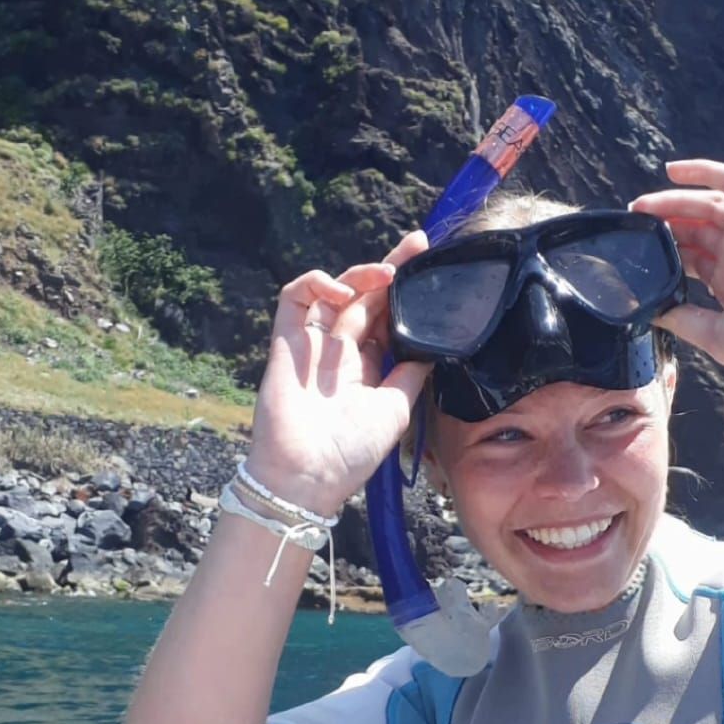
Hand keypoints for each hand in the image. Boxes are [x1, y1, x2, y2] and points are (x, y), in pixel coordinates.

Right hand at [244, 230, 431, 515]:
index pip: (385, 315)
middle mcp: (340, 349)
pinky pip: (294, 299)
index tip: (427, 263)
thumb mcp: (396, 407)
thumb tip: (437, 345)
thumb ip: (411, 373)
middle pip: (364, 296)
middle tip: (416, 246)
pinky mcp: (287, 341)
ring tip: (386, 274)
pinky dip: (316, 284)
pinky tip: (342, 290)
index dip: (403, 289)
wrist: (309, 477)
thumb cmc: (351, 452)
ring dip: (359, 274)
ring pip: (333, 291)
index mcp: (366, 365)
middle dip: (390, 267)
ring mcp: (313, 343)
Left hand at [630, 160, 723, 368]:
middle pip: (690, 231)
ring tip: (639, 207)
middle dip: (660, 226)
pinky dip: (701, 171)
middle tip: (630, 226)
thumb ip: (684, 321)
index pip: (687, 261)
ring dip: (670, 202)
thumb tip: (650, 312)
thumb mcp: (719, 337)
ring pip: (701, 205)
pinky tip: (672, 171)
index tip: (631, 256)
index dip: (660, 255)